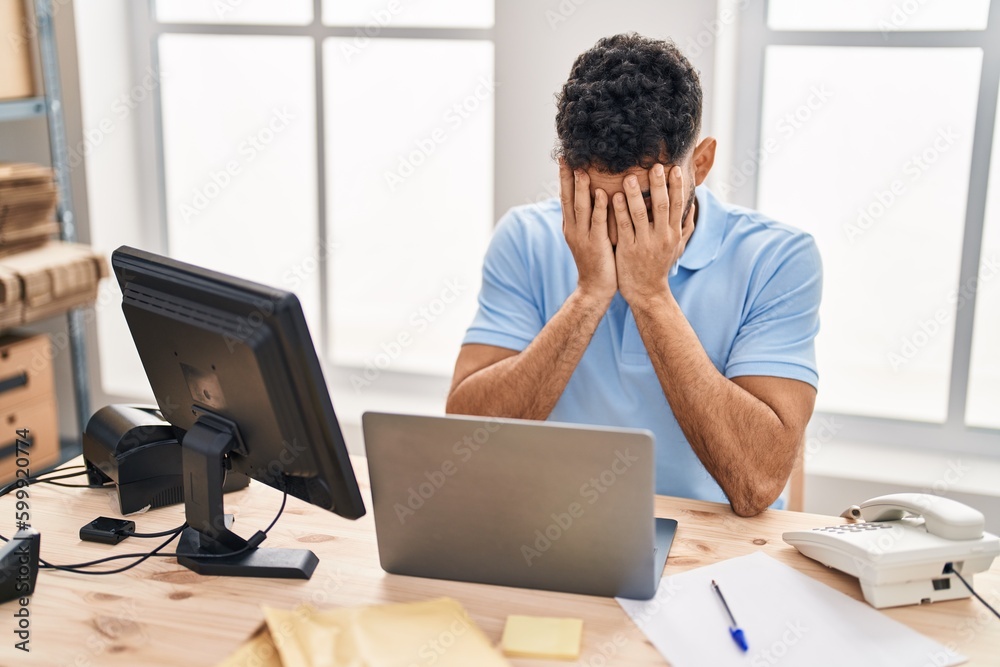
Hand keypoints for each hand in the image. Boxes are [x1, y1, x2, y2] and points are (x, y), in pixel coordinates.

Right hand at [559, 160, 616, 301]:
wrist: (596, 288)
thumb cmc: (597, 261)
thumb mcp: (589, 237)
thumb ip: (590, 218)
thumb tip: (596, 196)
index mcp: (571, 226)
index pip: (565, 197)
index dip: (564, 178)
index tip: (565, 159)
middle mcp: (573, 229)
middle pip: (568, 198)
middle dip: (567, 178)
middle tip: (568, 158)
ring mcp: (583, 237)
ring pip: (581, 208)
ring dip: (581, 189)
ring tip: (583, 170)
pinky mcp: (596, 245)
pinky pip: (598, 222)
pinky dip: (600, 207)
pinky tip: (604, 193)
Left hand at [613, 164, 694, 306]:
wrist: (647, 293)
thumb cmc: (660, 266)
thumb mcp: (677, 248)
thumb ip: (685, 227)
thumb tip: (694, 206)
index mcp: (673, 233)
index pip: (677, 205)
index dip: (676, 186)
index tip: (674, 168)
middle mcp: (662, 237)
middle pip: (662, 206)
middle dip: (659, 184)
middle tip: (655, 165)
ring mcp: (644, 243)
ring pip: (640, 214)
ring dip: (635, 194)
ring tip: (629, 177)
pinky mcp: (628, 249)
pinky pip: (624, 227)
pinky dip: (619, 211)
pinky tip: (613, 197)